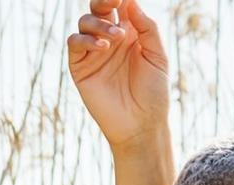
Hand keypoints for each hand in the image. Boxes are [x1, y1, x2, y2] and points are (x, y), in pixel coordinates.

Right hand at [68, 0, 170, 150]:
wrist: (141, 124)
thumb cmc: (153, 91)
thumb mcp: (157, 56)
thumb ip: (147, 28)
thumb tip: (131, 1)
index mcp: (131, 34)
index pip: (121, 7)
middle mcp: (110, 39)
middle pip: (99, 9)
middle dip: (103, 1)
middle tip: (113, 1)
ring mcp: (93, 51)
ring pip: (85, 22)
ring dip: (99, 24)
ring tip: (117, 38)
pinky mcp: (80, 66)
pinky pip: (75, 43)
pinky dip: (86, 40)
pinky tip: (103, 47)